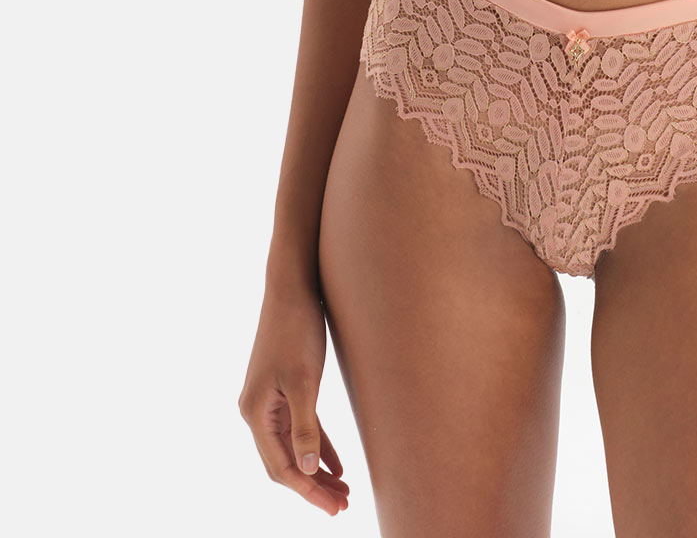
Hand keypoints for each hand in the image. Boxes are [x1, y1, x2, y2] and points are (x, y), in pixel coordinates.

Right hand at [239, 283, 349, 516]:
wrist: (293, 285)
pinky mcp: (284, 388)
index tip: (333, 508)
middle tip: (343, 505)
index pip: (281, 467)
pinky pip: (301, 426)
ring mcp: (269, 400)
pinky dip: (318, 444)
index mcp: (255, 413)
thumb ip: (306, 427)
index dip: (307, 491)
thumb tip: (309, 472)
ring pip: (294, 446)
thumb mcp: (305, 380)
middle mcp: (257, 411)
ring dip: (317, 469)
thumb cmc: (297, 329)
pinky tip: (337, 462)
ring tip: (345, 491)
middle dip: (313, 486)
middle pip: (285, 462)